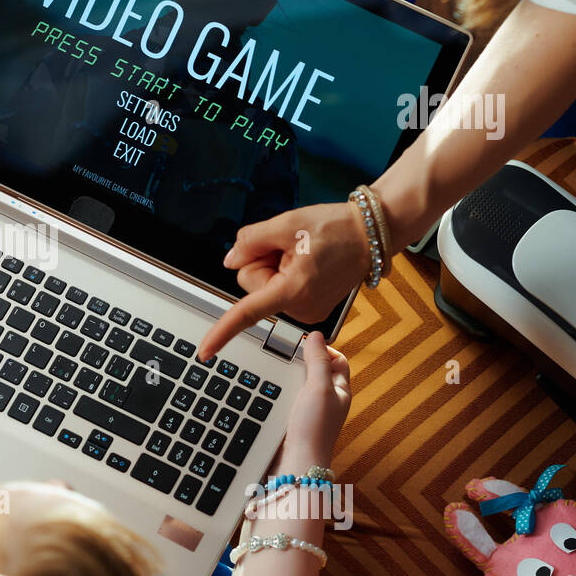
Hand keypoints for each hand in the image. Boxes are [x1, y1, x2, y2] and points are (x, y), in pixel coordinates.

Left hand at [197, 203, 371, 360]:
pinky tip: (306, 259)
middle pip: (251, 284)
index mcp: (295, 291)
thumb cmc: (337, 228)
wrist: (371, 234)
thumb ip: (250, 241)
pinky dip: (285, 271)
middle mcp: (301, 308)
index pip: (248, 313)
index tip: (204, 351)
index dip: (222, 331)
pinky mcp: (309, 307)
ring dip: (275, 263)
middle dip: (262, 260)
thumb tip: (230, 261)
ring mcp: (307, 310)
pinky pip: (278, 288)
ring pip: (264, 286)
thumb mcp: (287, 224)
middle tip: (290, 246)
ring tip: (303, 252)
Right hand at [276, 332, 350, 467]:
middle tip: (286, 355)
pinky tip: (269, 391)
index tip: (302, 344)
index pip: (338, 359)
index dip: (323, 348)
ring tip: (277, 372)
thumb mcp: (320, 389)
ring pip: (299, 383)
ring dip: (288, 376)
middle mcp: (327, 400)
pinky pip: (286, 398)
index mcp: (340, 390)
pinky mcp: (292, 420)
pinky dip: (278, 392)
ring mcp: (309, 410)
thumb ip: (319, 361)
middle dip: (302, 360)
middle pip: (317, 369)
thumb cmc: (314, 431)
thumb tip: (315, 336)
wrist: (295, 465)